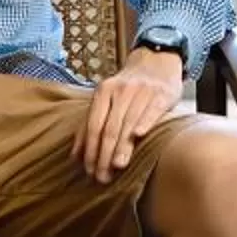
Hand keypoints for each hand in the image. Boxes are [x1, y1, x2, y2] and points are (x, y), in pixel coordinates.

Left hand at [74, 48, 184, 181]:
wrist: (157, 60)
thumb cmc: (129, 87)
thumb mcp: (107, 98)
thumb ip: (91, 123)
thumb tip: (74, 156)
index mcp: (104, 91)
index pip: (94, 126)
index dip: (90, 150)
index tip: (89, 170)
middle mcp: (121, 90)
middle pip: (109, 128)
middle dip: (104, 156)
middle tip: (102, 177)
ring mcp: (142, 91)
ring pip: (128, 123)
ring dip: (122, 148)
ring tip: (117, 167)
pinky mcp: (162, 94)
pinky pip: (152, 110)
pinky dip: (144, 122)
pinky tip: (139, 136)